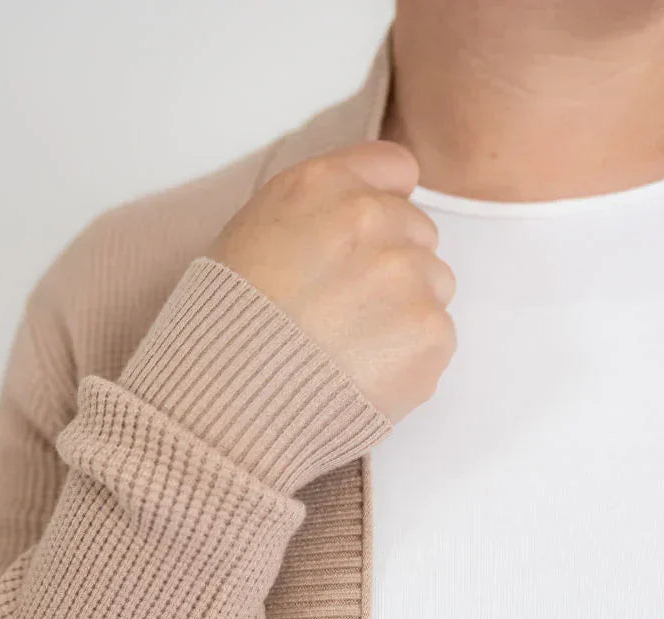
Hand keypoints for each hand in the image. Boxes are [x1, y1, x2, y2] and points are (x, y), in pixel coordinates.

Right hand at [208, 139, 456, 424]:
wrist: (229, 404)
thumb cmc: (226, 326)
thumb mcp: (251, 234)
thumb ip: (317, 209)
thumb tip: (378, 207)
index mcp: (322, 186)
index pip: (394, 169)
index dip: (383, 205)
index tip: (362, 244)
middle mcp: (372, 219)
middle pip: (419, 234)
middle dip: (391, 267)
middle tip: (344, 313)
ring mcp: (407, 277)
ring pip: (434, 286)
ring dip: (404, 314)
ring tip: (351, 350)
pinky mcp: (429, 335)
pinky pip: (437, 339)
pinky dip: (408, 361)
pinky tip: (363, 377)